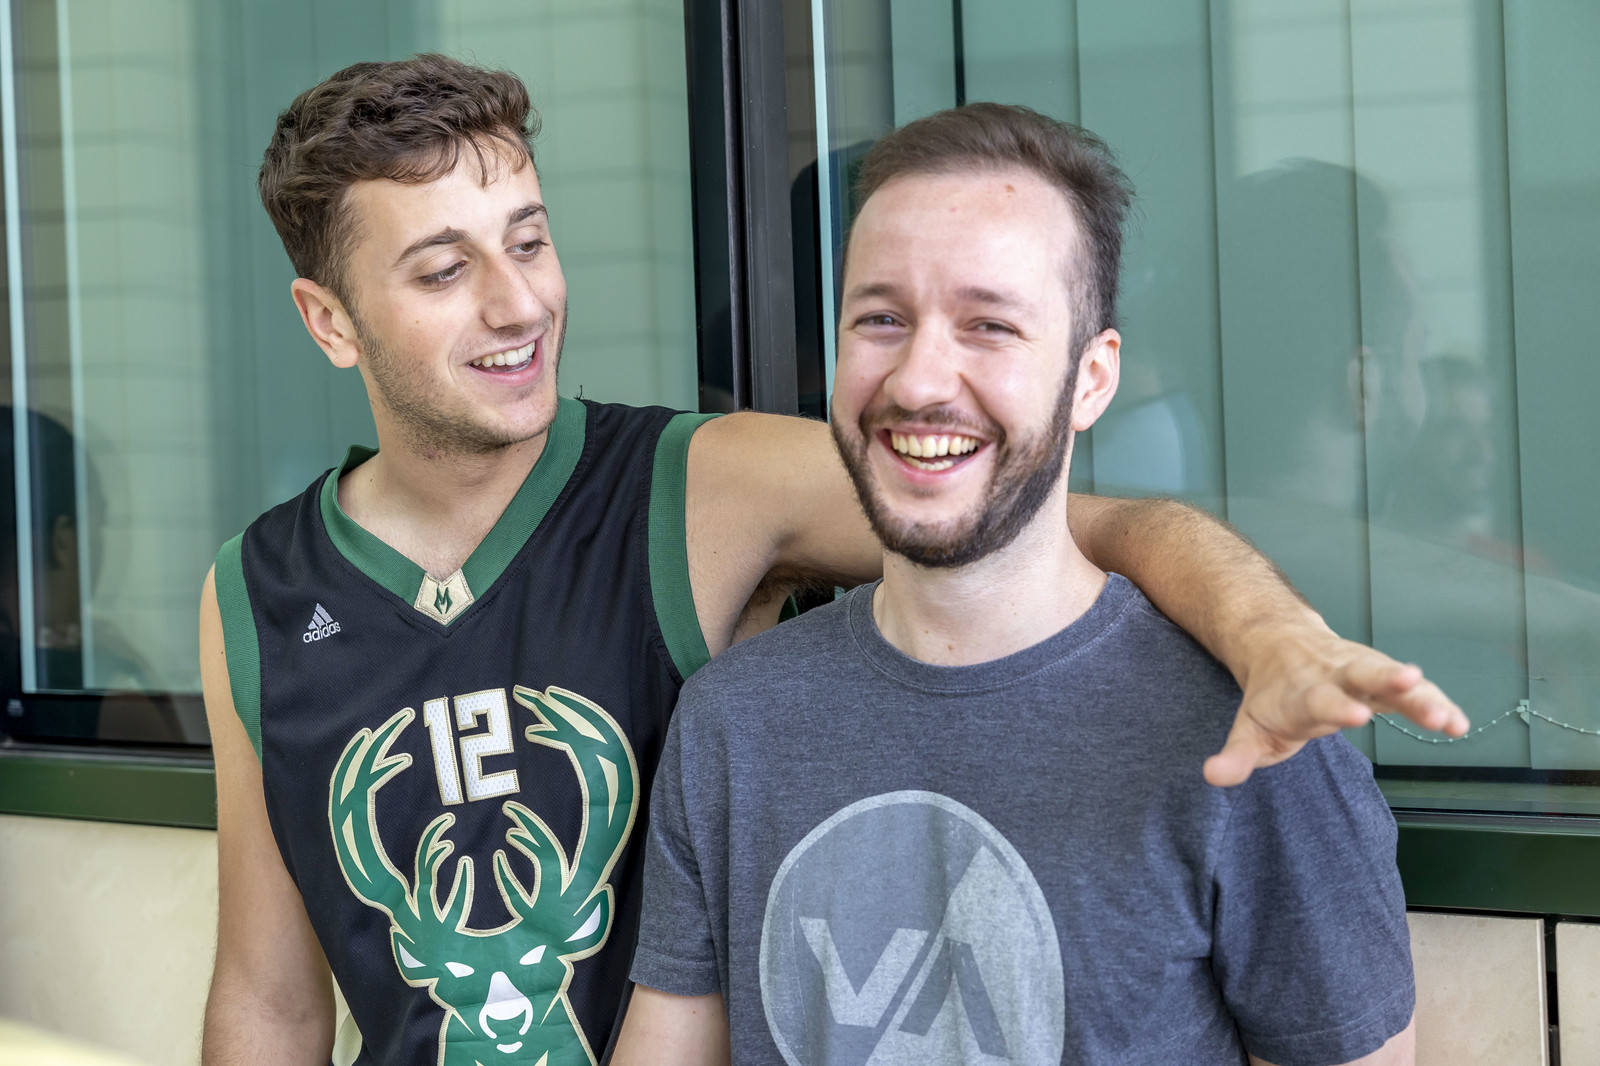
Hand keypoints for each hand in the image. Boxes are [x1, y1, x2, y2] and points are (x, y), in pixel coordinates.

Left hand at [1203, 628, 1468, 786]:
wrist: (1279, 643)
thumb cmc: (1270, 696)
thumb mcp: (1248, 728)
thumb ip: (1236, 756)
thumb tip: (1213, 776)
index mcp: (1301, 690)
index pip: (1319, 698)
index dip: (1337, 707)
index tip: (1355, 715)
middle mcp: (1335, 674)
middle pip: (1364, 673)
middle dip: (1387, 679)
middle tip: (1410, 683)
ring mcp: (1362, 672)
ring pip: (1394, 677)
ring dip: (1422, 694)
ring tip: (1447, 717)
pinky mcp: (1384, 678)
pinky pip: (1415, 691)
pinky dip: (1437, 704)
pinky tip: (1458, 726)